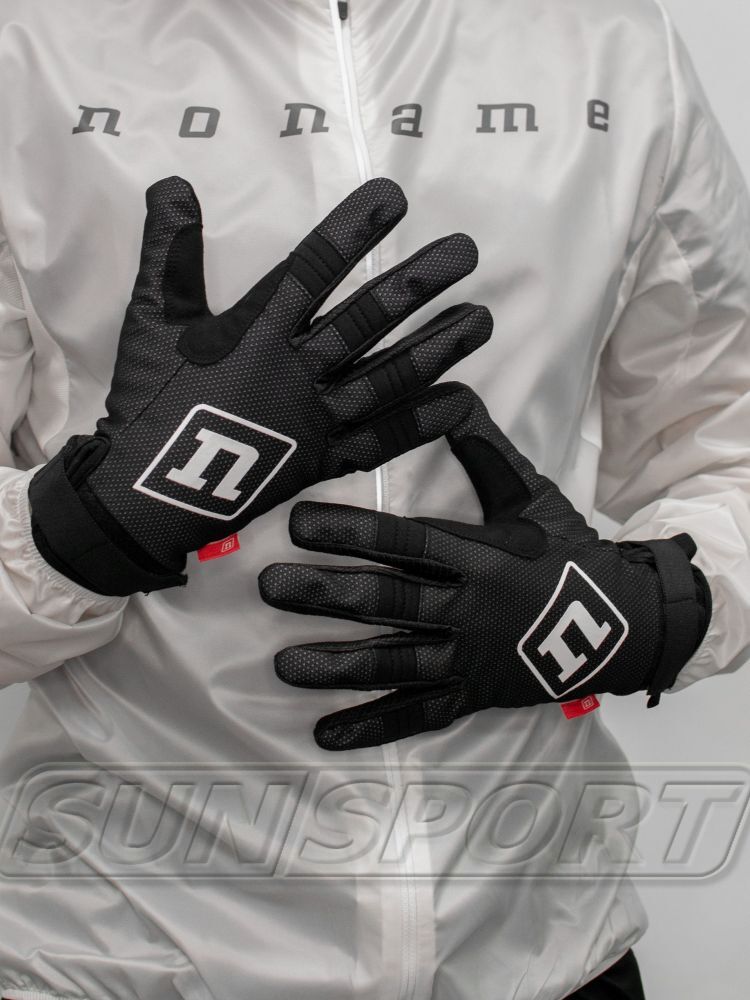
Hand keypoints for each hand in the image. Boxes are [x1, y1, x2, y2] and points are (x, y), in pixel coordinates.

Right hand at [30, 176, 489, 594]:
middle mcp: (297, 371)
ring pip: (388, 377)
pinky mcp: (323, 462)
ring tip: (482, 319)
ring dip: (437, 347)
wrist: (147, 495)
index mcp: (256, 332)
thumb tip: (171, 183)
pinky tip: (463, 401)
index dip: (352, 231)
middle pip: (367, 321)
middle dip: (417, 284)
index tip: (394, 198)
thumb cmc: (149, 403)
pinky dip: (421, 422)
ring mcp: (316, 420)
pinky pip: (381, 441)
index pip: (312, 269)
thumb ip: (168, 253)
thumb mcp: (152, 322)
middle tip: (465, 253)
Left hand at [260, 394, 710, 749]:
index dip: (350, 531)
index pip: (404, 541)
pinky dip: (372, 728)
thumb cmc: (566, 553)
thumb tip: (453, 396)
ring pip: (395, 665)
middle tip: (270, 588)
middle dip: (326, 595)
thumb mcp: (529, 498)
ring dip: (337, 666)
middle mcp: (468, 609)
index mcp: (478, 554)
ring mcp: (469, 659)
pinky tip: (325, 735)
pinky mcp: (472, 697)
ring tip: (283, 665)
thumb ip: (484, 452)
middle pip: (388, 601)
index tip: (297, 523)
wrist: (624, 624)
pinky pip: (418, 717)